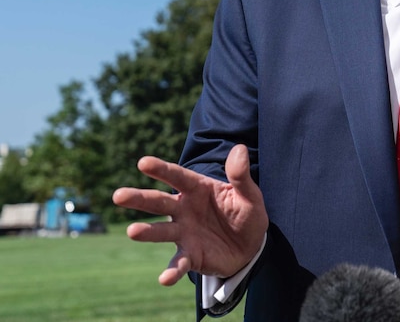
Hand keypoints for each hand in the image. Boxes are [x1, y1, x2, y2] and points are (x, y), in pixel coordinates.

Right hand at [112, 144, 268, 284]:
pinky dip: (172, 271)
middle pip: (159, 202)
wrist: (251, 246)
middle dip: (139, 198)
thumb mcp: (249, 195)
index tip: (143, 162)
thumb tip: (239, 149)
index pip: (178, 176)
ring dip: (147, 232)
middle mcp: (184, 209)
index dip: (161, 169)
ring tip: (132, 231)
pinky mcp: (190, 255)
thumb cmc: (246, 214)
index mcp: (198, 188)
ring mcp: (184, 233)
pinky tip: (165, 278)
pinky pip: (179, 263)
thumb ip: (241, 176)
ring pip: (161, 231)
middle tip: (118, 195)